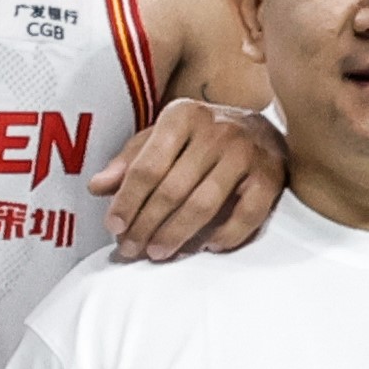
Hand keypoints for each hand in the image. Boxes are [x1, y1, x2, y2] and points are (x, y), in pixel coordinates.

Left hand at [101, 98, 290, 261]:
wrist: (260, 127)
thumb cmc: (199, 137)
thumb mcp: (161, 137)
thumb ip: (129, 161)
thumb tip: (97, 187)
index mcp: (182, 116)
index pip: (147, 166)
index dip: (127, 201)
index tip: (115, 228)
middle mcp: (216, 130)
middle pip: (172, 189)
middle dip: (147, 225)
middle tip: (131, 249)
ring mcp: (246, 152)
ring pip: (204, 205)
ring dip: (177, 234)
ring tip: (158, 252)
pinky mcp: (271, 175)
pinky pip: (247, 215)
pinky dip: (226, 236)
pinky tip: (207, 246)